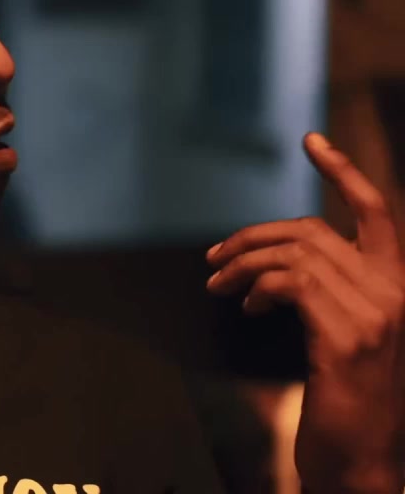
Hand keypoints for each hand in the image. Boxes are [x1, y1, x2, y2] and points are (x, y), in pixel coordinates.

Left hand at [207, 133, 404, 493]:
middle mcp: (396, 293)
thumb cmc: (345, 403)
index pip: (376, 213)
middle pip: (314, 231)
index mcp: (399, 288)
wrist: (362, 463)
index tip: (311, 139)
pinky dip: (259, 287)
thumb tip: (271, 261)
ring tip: (219, 286)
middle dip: (254, 237)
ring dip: (243, 264)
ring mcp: (376, 315)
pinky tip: (247, 307)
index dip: (343, 172)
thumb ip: (323, 292)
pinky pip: (291, 284)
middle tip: (214, 259)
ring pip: (295, 255)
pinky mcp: (347, 339)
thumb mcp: (340, 335)